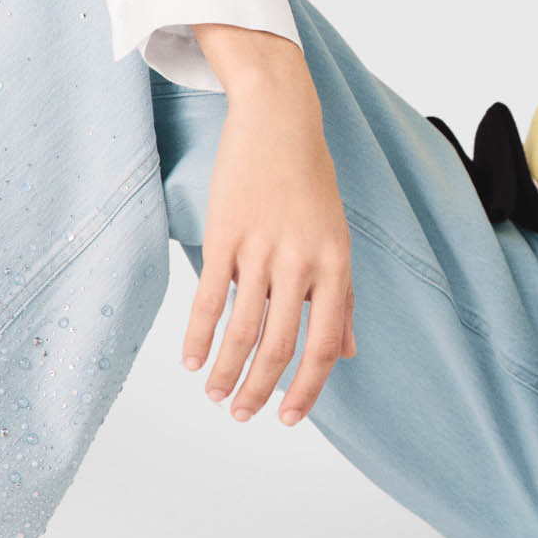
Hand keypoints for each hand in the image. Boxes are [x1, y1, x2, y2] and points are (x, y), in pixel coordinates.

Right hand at [181, 83, 357, 425]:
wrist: (280, 119)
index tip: (288, 418)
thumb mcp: (338, 236)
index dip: (306, 389)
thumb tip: (346, 350)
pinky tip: (192, 362)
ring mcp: (261, 248)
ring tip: (216, 396)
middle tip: (243, 415)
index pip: (323, 344)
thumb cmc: (311, 179)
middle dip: (260, 389)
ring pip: (243, 328)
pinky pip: (209, 298)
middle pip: (280, 345)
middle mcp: (302, 261)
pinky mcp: (225, 235)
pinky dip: (199, 336)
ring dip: (227, 371)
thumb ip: (342, 296)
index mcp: (337, 264)